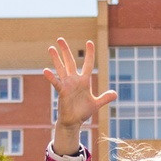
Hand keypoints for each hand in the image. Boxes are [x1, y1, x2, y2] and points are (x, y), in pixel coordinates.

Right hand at [44, 37, 116, 152]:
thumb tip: (115, 94)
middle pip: (69, 61)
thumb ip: (105, 98)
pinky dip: (51, 77)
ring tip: (51, 48)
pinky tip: (45, 71)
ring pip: (61, 68)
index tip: (89, 42)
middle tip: (60, 39)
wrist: (73, 122)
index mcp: (84, 81)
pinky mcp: (62, 92)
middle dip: (65, 50)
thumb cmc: (83, 112)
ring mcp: (67, 85)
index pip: (88, 64)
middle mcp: (74, 80)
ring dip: (56, 58)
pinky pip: (56, 82)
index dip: (89, 53)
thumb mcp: (96, 104)